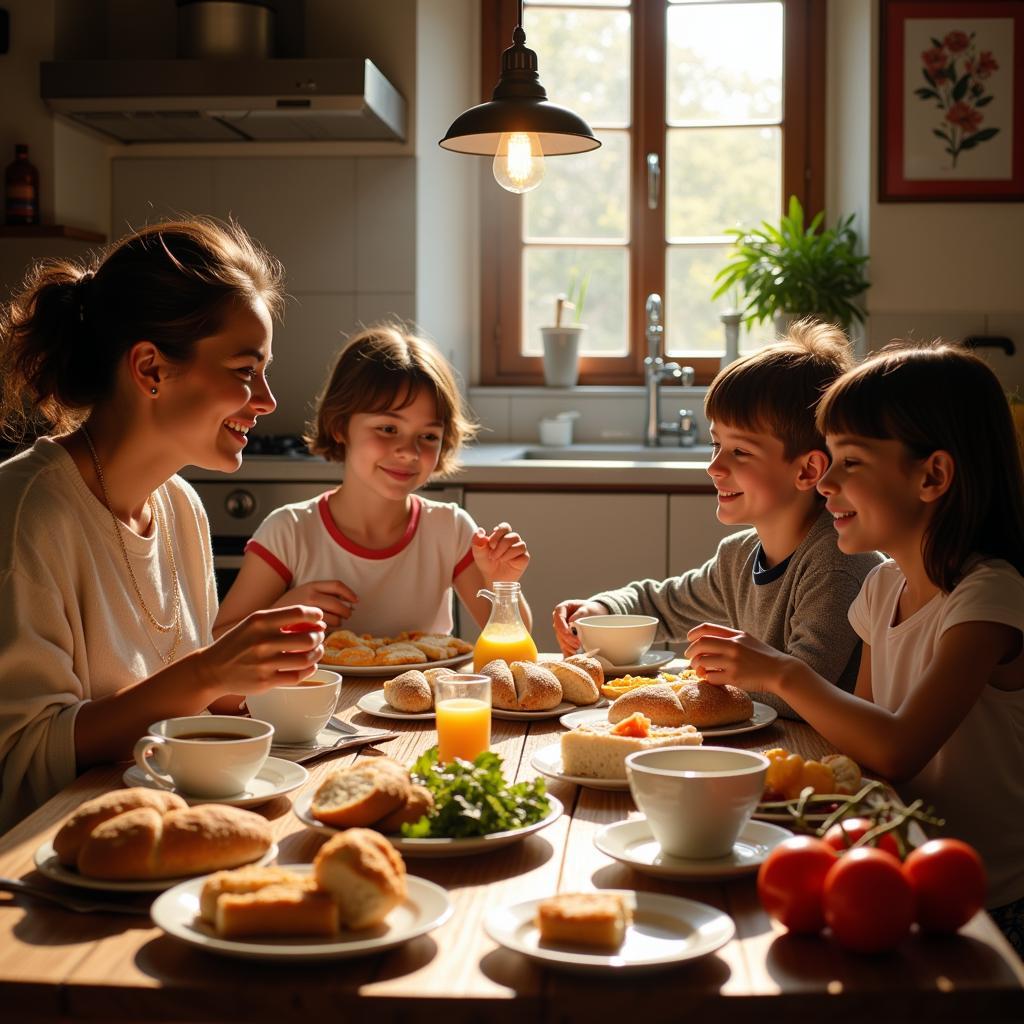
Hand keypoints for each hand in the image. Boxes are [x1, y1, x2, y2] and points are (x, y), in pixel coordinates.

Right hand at [194, 605, 325, 695]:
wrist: (211, 669)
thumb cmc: (237, 643)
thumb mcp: (253, 624)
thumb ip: (280, 620)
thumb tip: (316, 621)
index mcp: (260, 621)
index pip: (299, 613)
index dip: (315, 615)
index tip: (319, 618)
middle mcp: (262, 641)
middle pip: (308, 638)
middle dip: (319, 637)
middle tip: (318, 637)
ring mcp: (264, 663)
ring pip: (306, 659)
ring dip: (317, 654)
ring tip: (316, 651)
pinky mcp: (265, 681)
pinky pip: (298, 676)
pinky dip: (309, 670)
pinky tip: (309, 665)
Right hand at [274, 579, 356, 627]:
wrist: (266, 619)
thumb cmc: (290, 606)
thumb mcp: (304, 592)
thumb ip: (324, 594)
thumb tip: (351, 603)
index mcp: (311, 586)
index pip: (337, 585)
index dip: (349, 593)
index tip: (356, 600)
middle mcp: (309, 597)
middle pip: (338, 604)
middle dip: (346, 612)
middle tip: (346, 615)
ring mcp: (307, 612)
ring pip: (334, 620)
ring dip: (338, 623)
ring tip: (333, 623)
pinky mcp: (305, 627)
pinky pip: (326, 631)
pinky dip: (328, 632)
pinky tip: (323, 631)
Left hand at [472, 523, 529, 583]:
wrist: (491, 578)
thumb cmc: (486, 563)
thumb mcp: (478, 553)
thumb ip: (478, 541)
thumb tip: (480, 531)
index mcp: (502, 535)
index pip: (505, 527)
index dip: (498, 533)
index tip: (490, 544)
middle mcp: (513, 541)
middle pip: (513, 535)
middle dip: (500, 545)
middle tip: (491, 555)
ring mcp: (519, 549)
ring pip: (520, 543)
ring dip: (506, 551)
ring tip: (497, 559)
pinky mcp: (524, 559)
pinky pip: (523, 554)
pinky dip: (511, 556)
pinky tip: (505, 561)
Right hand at [552, 600, 606, 656]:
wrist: (593, 614)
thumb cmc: (590, 609)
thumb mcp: (587, 608)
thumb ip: (580, 613)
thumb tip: (571, 621)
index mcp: (561, 609)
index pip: (559, 618)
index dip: (562, 627)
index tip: (568, 633)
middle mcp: (558, 620)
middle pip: (558, 631)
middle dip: (567, 639)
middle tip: (577, 645)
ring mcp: (560, 630)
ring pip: (560, 640)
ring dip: (568, 647)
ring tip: (577, 652)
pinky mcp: (564, 638)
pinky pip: (564, 646)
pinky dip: (568, 652)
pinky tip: (574, 656)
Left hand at [683, 623, 794, 690]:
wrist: (781, 671)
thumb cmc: (763, 657)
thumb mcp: (747, 639)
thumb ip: (729, 637)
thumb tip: (706, 640)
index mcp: (736, 635)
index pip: (707, 629)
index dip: (693, 633)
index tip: (689, 638)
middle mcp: (733, 646)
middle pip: (701, 644)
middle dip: (691, 650)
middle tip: (690, 656)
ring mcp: (733, 662)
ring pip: (703, 662)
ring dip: (697, 666)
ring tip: (699, 668)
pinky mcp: (734, 677)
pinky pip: (711, 677)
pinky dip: (707, 677)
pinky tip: (710, 677)